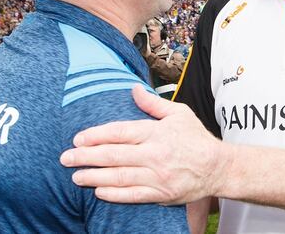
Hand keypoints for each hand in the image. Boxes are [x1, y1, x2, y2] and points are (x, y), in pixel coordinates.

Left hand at [60, 85, 227, 204]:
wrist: (218, 167)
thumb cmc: (196, 138)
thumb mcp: (179, 113)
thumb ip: (153, 104)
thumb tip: (133, 89)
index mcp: (156, 132)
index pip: (120, 132)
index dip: (96, 135)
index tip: (78, 138)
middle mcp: (155, 154)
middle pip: (113, 155)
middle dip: (86, 157)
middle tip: (66, 158)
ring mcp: (157, 176)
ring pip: (119, 177)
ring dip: (94, 177)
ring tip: (76, 176)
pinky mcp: (161, 194)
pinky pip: (133, 195)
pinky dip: (114, 194)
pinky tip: (98, 191)